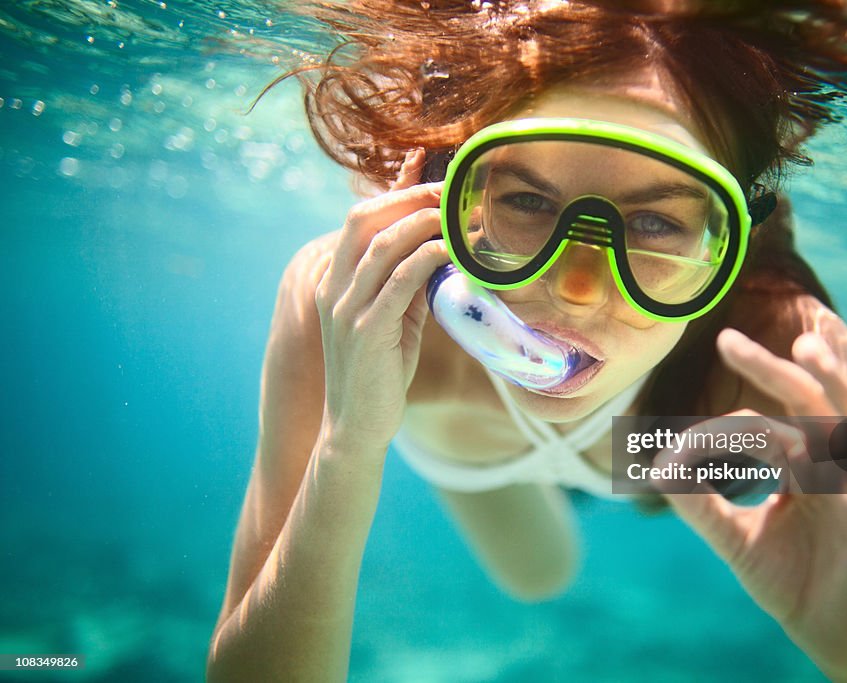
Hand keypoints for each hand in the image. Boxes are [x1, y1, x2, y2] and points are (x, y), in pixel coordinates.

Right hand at [315, 149, 448, 452]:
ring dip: (424, 221)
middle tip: (451, 188)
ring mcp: (346, 308)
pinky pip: (398, 281)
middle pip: (365, 218)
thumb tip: (441, 251)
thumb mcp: (394, 319)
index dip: (395, 192)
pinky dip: (426, 258)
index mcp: (335, 280)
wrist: (356, 427)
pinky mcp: (366, 331)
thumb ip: (408, 285)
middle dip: (410, 196)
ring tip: (457, 213)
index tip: (431, 174)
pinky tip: (450, 249)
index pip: (361, 219)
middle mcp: (333, 287)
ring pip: (382, 245)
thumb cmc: (379, 372)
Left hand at [656, 327, 846, 679]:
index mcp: (796, 463)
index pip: (755, 429)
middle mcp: (828, 460)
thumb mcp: (736, 539)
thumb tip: (654, 467)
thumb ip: (701, 505)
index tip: (670, 461)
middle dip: (768, 368)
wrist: (824, 629)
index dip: (713, 438)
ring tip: (807, 345)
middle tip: (726, 342)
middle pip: (800, 400)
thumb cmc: (785, 580)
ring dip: (832, 376)